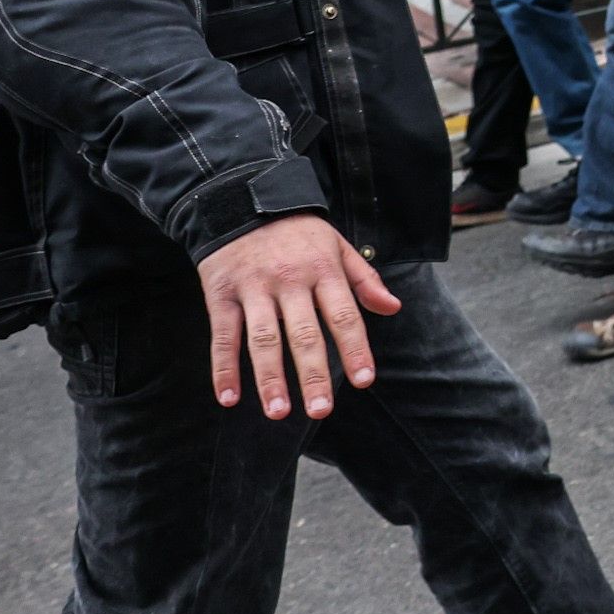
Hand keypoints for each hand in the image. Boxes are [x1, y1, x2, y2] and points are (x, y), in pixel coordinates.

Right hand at [198, 214, 401, 418]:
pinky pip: (223, 335)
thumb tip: (393, 308)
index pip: (344, 315)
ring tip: (278, 412)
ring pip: (262, 339)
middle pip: (304, 333)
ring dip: (269, 378)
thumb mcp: (337, 246)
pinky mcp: (221, 294)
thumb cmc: (298, 234)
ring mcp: (253, 288)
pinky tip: (228, 397)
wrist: (242, 201)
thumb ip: (364, 280)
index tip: (365, 380)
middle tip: (321, 411)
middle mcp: (290, 281)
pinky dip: (223, 368)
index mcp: (324, 270)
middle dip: (313, 374)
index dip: (355, 348)